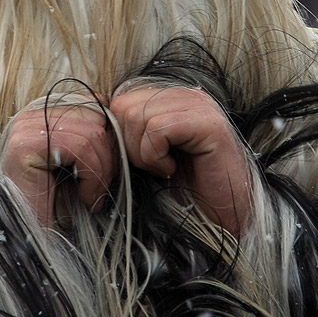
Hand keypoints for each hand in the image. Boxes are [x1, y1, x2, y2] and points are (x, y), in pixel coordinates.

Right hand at [0, 97, 115, 226]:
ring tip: (91, 195)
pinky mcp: (27, 144)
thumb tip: (119, 113)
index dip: (108, 137)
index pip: (92, 102)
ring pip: (92, 132)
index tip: (107, 170)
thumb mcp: (80, 164)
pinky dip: (92, 175)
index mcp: (43, 113)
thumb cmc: (56, 206)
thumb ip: (93, 136)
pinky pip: (80, 146)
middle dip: (108, 155)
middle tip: (100, 187)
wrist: (31, 240)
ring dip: (101, 170)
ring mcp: (26, 126)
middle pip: (95, 116)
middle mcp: (31, 115)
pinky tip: (85, 197)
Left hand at [109, 85, 251, 235]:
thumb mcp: (148, 156)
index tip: (137, 161)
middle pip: (124, 105)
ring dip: (143, 153)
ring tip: (165, 168)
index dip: (119, 135)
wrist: (219, 221)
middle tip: (153, 166)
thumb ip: (130, 133)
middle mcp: (187, 95)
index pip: (121, 99)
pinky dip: (156, 157)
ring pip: (138, 116)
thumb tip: (98, 121)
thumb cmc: (183, 190)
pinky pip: (157, 130)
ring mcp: (200, 106)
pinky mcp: (208, 124)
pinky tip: (173, 169)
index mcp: (172, 99)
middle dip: (129, 144)